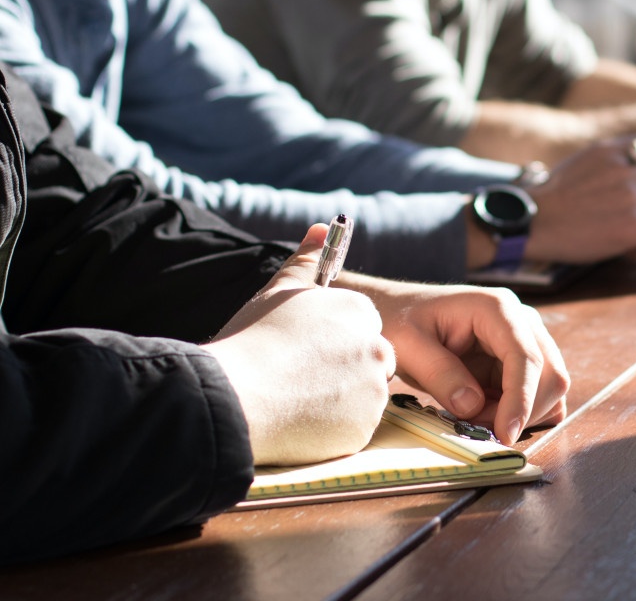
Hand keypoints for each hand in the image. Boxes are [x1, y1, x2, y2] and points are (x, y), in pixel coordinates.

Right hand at [203, 224, 395, 465]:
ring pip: (364, 394)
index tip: (309, 349)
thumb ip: (306, 260)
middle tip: (302, 376)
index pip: (362, 325)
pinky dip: (335, 426)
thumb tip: (321, 228)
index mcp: (359, 312)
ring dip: (341, 397)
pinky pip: (355, 427)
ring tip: (297, 397)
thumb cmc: (255, 338)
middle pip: (370, 359)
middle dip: (344, 368)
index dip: (334, 338)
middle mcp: (376, 348)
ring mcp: (373, 391)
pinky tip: (301, 419)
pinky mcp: (364, 429)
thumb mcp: (280, 290)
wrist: (237, 396)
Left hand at [337, 275, 569, 444]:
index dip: (521, 399)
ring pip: (549, 388)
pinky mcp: (519, 361)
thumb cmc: (400, 320)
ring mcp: (524, 340)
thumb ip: (439, 373)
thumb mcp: (408, 345)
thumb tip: (473, 406)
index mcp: (496, 308)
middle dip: (520, 410)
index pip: (525, 356)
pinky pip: (538, 395)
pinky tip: (486, 413)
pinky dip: (520, 413)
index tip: (504, 433)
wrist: (397, 312)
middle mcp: (520, 320)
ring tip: (474, 415)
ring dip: (520, 414)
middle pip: (550, 374)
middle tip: (476, 426)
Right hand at [521, 134, 635, 262]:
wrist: (530, 224)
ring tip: (629, 236)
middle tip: (635, 221)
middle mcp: (625, 170)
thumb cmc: (552, 201)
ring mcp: (630, 197)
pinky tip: (624, 249)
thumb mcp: (582, 163)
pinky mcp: (631, 226)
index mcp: (611, 150)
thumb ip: (614, 162)